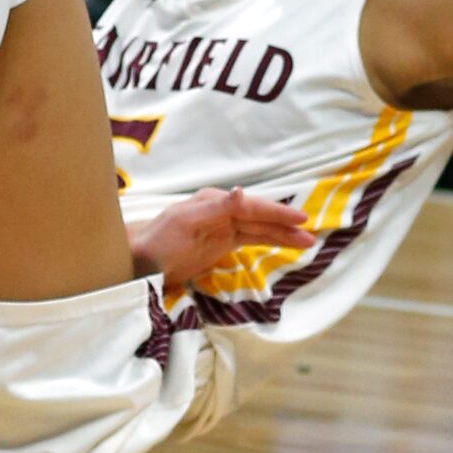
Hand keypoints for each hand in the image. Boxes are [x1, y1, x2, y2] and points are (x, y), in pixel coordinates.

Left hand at [129, 188, 314, 290]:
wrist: (140, 261)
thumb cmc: (158, 241)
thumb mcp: (184, 223)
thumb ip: (215, 208)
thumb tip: (240, 191)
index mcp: (212, 202)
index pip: (251, 206)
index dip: (276, 213)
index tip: (300, 219)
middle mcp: (220, 210)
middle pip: (259, 216)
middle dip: (285, 224)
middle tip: (311, 233)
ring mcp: (222, 227)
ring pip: (259, 229)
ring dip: (282, 234)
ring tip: (307, 242)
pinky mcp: (222, 243)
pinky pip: (252, 239)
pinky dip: (270, 241)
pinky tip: (286, 243)